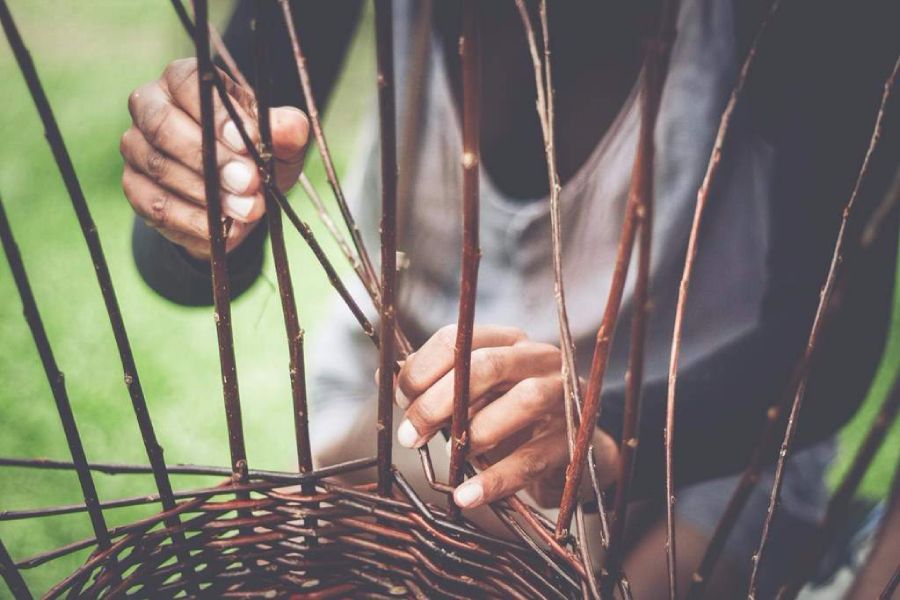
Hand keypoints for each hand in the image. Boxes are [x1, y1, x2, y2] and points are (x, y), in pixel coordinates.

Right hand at [120, 58, 308, 258]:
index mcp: (183, 81)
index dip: (217, 115)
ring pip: (160, 167)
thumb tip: (290, 128)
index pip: (189, 84)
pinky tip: (224, 229)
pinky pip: (157, 205)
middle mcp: (149, 107)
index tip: (247, 143)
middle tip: (249, 183)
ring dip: (207, 193)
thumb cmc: (255, 152)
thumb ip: (286, 131)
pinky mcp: (135, 188)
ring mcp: (136, 148)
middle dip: (211, 158)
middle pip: (164, 125)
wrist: (237, 195)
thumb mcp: (279, 140)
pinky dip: (194, 220)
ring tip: (248, 209)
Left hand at [395, 325, 618, 508]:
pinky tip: (467, 496)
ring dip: (475, 432)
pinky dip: (496, 480)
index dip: (422, 368)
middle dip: (439, 401)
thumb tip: (386, 376)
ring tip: (452, 458)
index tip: (401, 400)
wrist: (573, 451)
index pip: (460, 337)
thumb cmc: (512, 417)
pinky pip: (534, 459)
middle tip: (409, 435)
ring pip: (522, 401)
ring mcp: (563, 397)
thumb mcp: (474, 396)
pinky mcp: (575, 440)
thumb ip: (434, 384)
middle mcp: (539, 359)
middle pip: (488, 365)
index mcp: (508, 341)